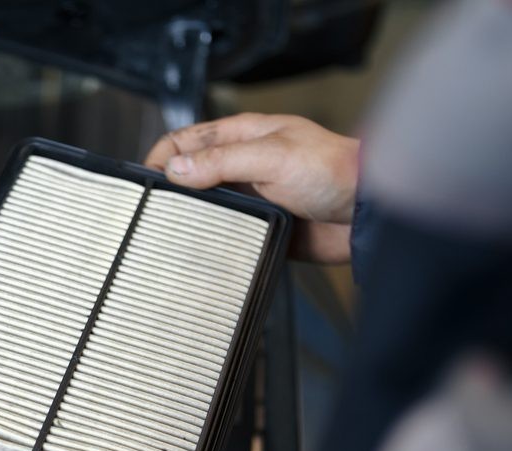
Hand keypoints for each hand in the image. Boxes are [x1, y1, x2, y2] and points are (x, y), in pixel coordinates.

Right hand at [145, 113, 359, 263]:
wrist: (367, 215)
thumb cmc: (333, 172)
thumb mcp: (273, 157)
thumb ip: (222, 161)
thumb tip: (175, 169)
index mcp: (243, 137)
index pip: (186, 141)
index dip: (161, 158)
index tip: (145, 183)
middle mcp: (242, 167)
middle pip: (190, 176)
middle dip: (167, 191)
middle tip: (150, 212)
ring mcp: (249, 199)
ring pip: (204, 209)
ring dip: (186, 219)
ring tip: (167, 234)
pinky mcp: (258, 229)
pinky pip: (224, 237)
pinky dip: (208, 243)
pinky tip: (198, 252)